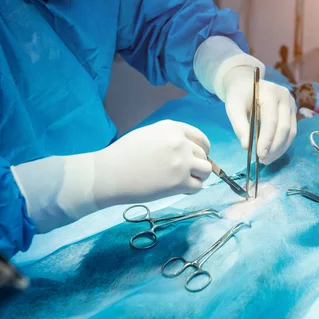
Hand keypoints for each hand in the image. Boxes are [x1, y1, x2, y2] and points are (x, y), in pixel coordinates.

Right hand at [92, 120, 211, 206]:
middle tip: (184, 172)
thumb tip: (187, 148)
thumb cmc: (124, 154)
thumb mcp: (149, 134)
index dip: (202, 149)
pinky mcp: (180, 182)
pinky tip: (179, 189)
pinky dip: (191, 189)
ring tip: (185, 181)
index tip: (199, 156)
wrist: (111, 173)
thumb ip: (169, 138)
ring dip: (199, 176)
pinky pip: (198, 186)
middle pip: (203, 155)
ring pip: (206, 170)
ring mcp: (182, 163)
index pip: (200, 137)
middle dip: (197, 164)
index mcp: (173, 128)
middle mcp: (181, 143)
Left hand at [223, 66, 296, 164]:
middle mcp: (285, 97)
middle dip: (274, 147)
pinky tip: (273, 152)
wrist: (246, 84)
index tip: (260, 155)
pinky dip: (283, 145)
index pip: (272, 121)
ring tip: (267, 159)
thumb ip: (239, 126)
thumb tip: (246, 146)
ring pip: (291, 132)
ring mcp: (292, 104)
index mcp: (271, 92)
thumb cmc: (238, 96)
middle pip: (284, 128)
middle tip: (263, 160)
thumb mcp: (233, 108)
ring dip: (280, 149)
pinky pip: (291, 132)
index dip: (267, 140)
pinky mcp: (292, 112)